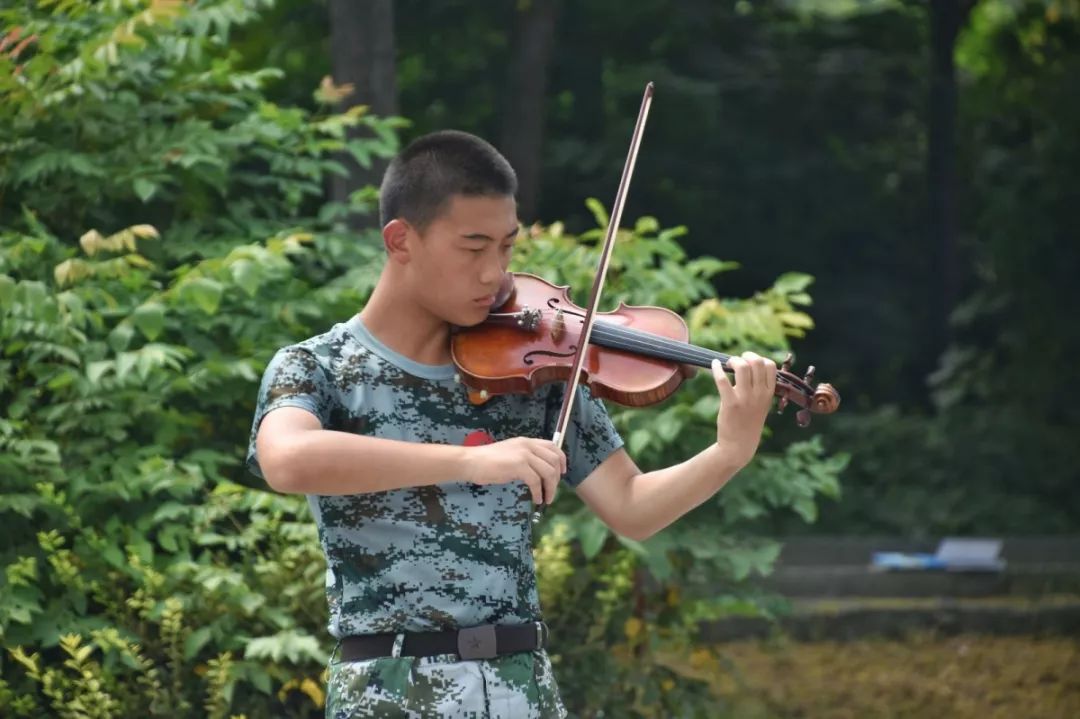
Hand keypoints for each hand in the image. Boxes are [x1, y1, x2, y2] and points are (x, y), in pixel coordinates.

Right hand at [462, 437, 566, 504]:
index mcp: (527, 442)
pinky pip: (536, 481)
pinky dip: (539, 493)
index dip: (561, 460)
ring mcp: (523, 454)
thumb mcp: (511, 454)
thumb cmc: (488, 461)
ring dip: (550, 488)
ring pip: (548, 472)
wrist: (471, 462)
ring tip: (546, 499)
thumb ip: (525, 458)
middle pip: (554, 461)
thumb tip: (539, 472)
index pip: (553, 446)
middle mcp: (528, 445)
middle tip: (552, 491)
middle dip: (556, 478)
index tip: (561, 473)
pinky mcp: (518, 466)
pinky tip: (536, 499)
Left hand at [711, 352, 776, 468]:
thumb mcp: (761, 404)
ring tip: (727, 364)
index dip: (759, 358)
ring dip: (733, 361)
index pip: (770, 366)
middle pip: (757, 362)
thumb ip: (760, 387)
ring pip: (742, 367)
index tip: (749, 362)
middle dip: (746, 356)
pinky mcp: (730, 403)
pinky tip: (714, 365)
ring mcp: (745, 399)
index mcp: (769, 393)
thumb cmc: (748, 422)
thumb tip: (750, 366)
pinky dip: (717, 368)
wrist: (739, 445)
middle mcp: (759, 394)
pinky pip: (722, 380)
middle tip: (737, 361)